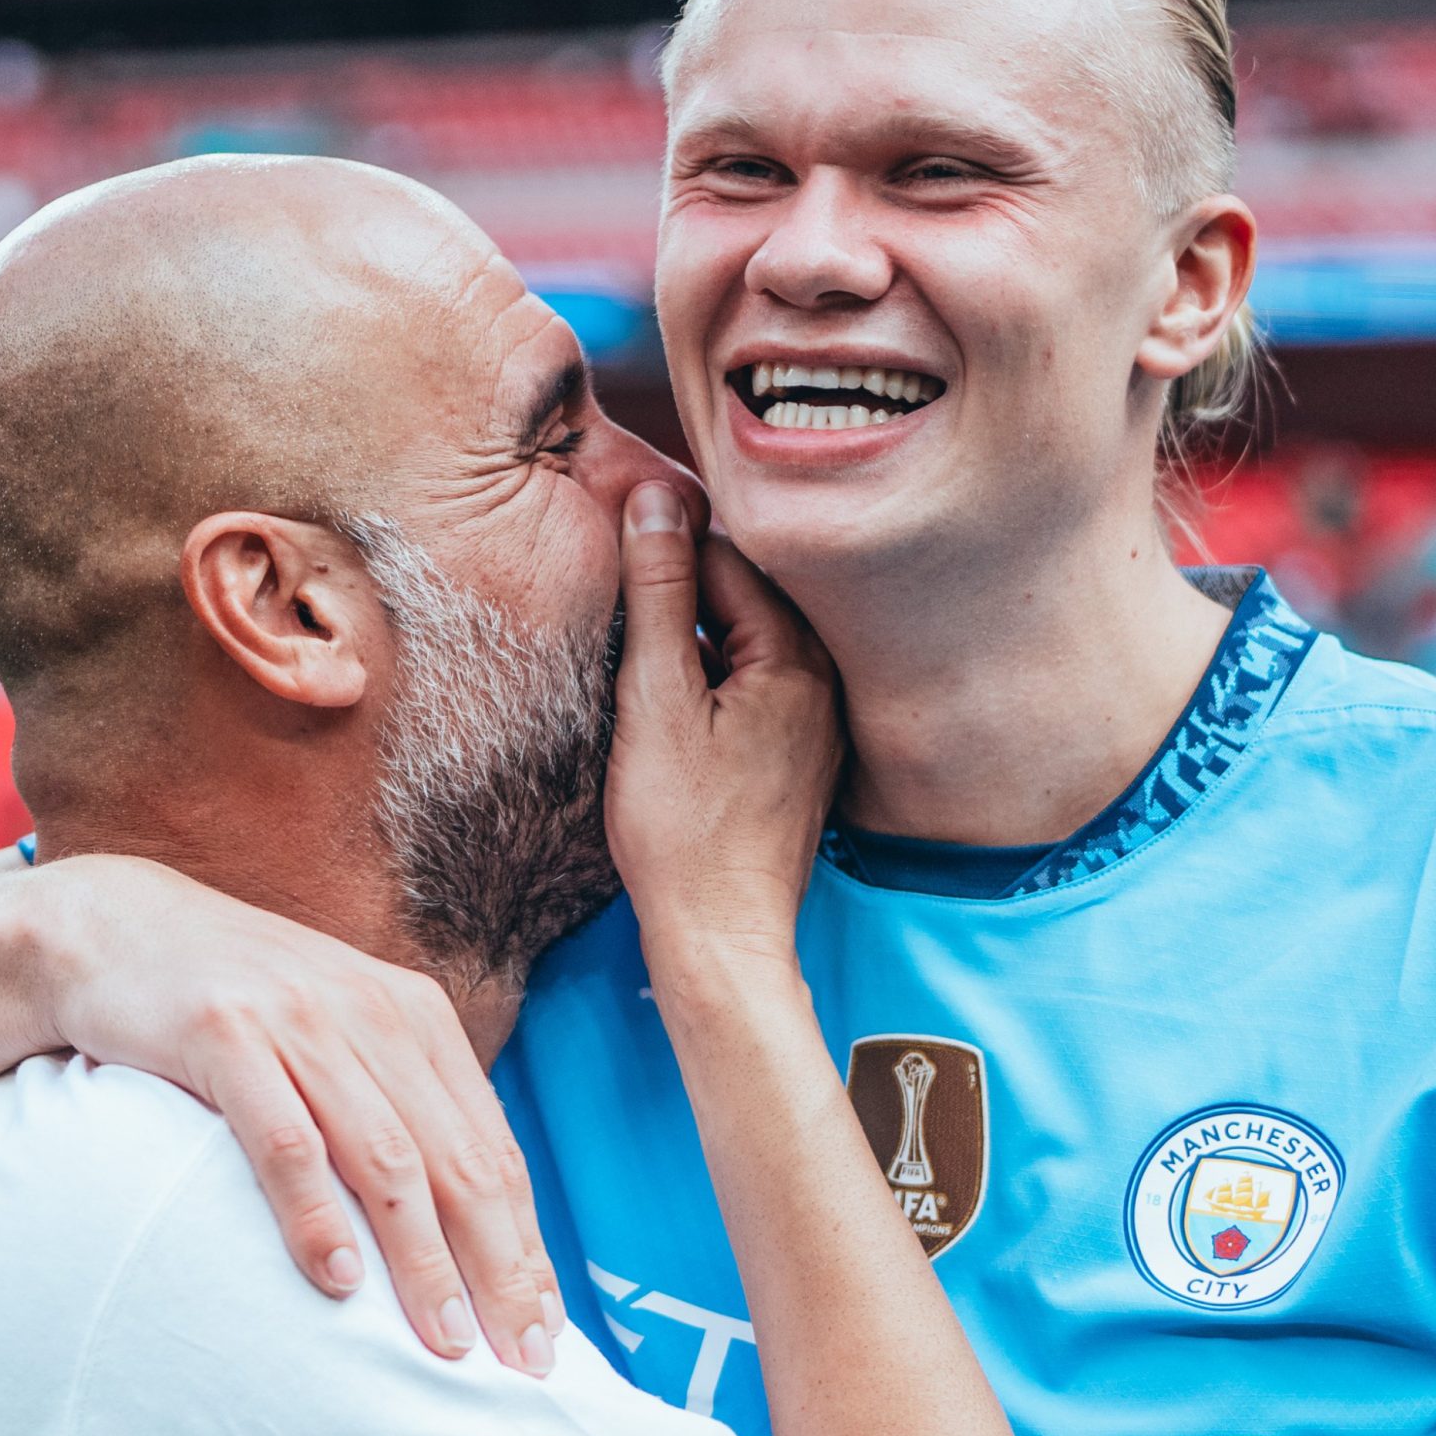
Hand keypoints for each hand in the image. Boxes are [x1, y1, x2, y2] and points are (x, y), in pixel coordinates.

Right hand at [24, 855, 558, 1371]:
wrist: (118, 927)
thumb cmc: (239, 1002)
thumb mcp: (338, 1034)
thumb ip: (397, 1103)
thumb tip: (462, 1217)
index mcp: (417, 1017)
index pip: (493, 1149)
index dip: (525, 1244)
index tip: (545, 1329)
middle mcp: (374, 1013)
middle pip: (458, 1162)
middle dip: (499, 1267)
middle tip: (520, 1358)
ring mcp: (302, 1021)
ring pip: (387, 1159)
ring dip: (423, 1259)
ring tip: (446, 1339)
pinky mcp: (225, 1034)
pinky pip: (285, 1139)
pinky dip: (317, 1214)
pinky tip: (338, 1281)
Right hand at [606, 482, 843, 979]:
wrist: (720, 936)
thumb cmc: (681, 829)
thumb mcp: (654, 700)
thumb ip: (657, 594)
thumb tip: (654, 498)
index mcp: (796, 656)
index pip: (726, 555)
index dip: (662, 547)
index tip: (611, 551)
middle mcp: (824, 680)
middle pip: (743, 594)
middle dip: (680, 589)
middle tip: (615, 601)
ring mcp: (818, 720)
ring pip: (748, 640)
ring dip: (694, 636)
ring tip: (636, 657)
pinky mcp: (801, 754)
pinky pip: (757, 685)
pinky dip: (714, 679)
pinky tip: (670, 704)